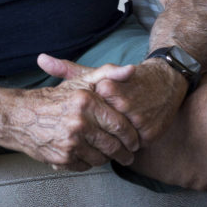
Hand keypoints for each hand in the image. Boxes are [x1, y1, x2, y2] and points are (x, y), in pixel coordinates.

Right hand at [3, 55, 138, 171]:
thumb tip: (132, 70)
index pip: (120, 125)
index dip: (131, 136)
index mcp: (86, 102)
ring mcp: (70, 143)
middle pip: (113, 146)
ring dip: (108, 159)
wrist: (21, 116)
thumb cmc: (55, 98)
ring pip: (101, 159)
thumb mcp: (81, 80)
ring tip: (110, 155)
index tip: (135, 141)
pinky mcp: (62, 158)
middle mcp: (79, 123)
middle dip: (125, 153)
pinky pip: (85, 166)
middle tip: (129, 155)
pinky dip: (89, 163)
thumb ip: (108, 74)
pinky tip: (89, 155)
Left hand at [42, 54, 184, 146]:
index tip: (85, 117)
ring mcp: (140, 120)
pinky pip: (134, 147)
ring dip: (112, 144)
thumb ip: (67, 68)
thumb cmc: (125, 80)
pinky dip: (129, 147)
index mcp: (109, 88)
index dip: (85, 118)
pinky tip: (124, 142)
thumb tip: (40, 59)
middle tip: (92, 136)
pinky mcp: (151, 133)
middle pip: (102, 130)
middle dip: (97, 135)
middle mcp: (125, 104)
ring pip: (117, 141)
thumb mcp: (95, 74)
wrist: (166, 82)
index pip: (88, 113)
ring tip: (106, 142)